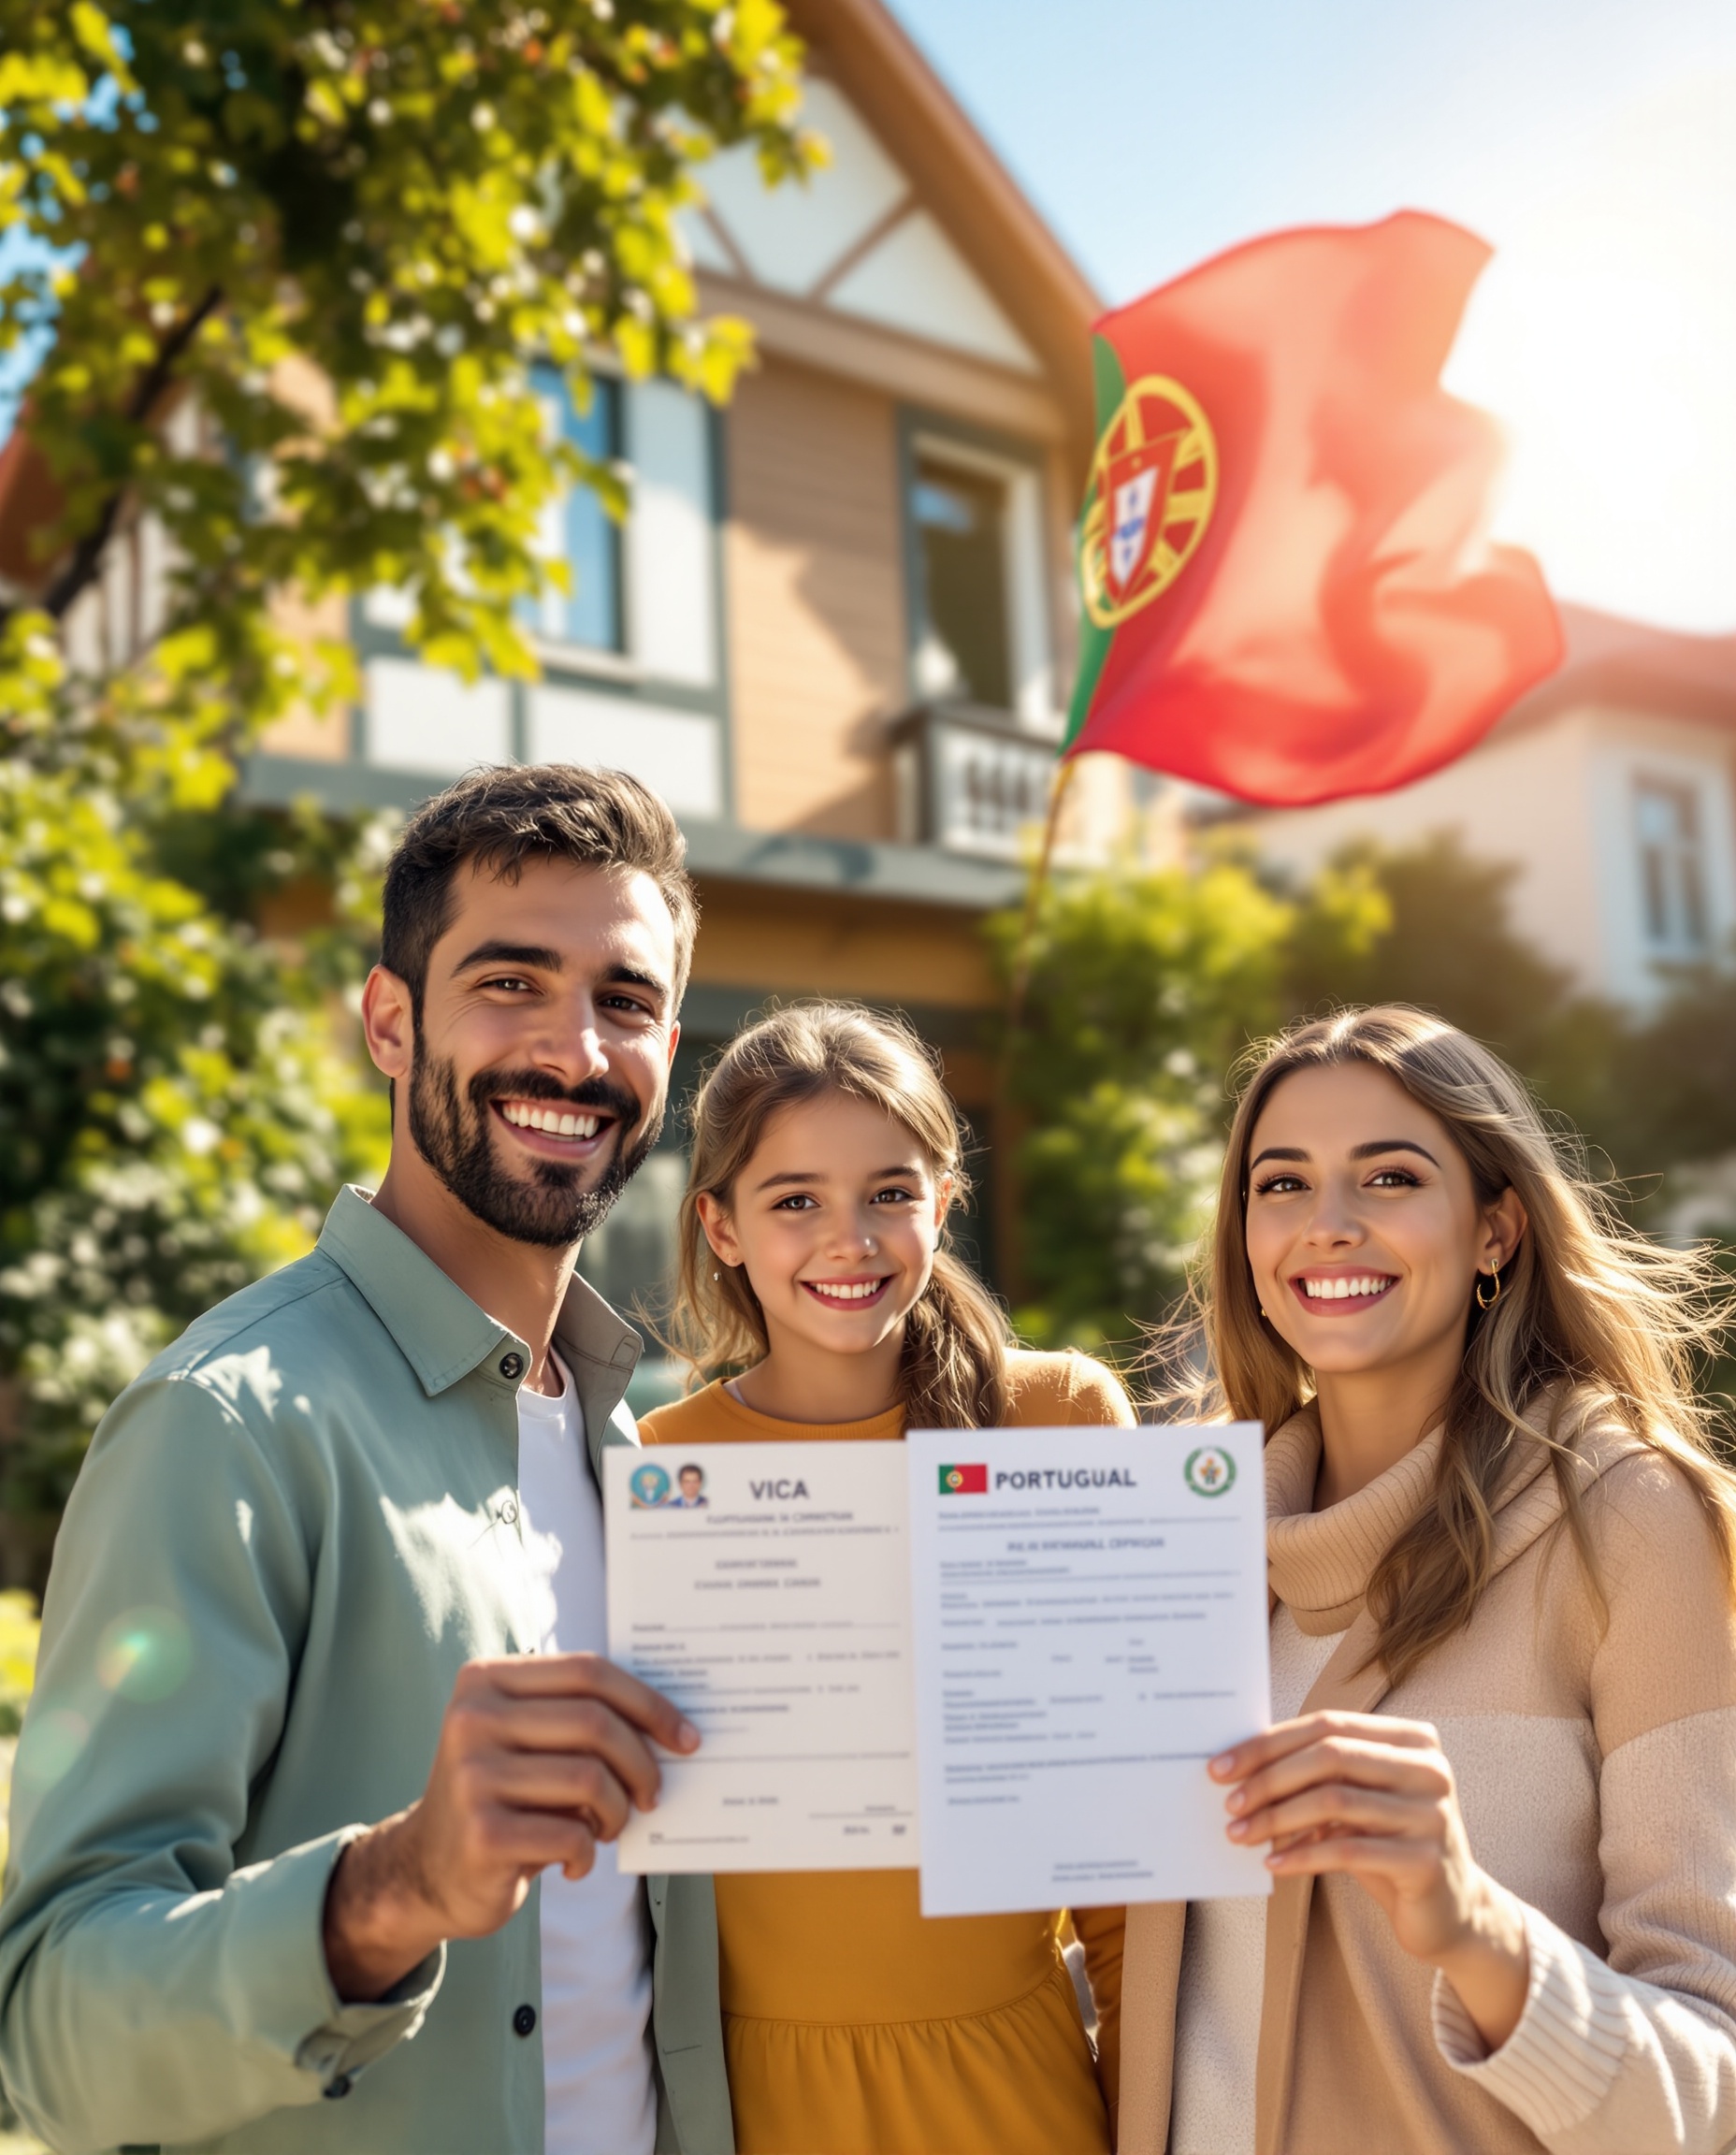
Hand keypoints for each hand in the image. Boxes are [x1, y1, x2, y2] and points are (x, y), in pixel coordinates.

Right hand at [323, 1653, 698, 2001]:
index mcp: (487, 1680)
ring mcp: (472, 1776)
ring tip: (608, 1827)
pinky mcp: (481, 1834)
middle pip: (594, 1722)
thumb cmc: (502, 1796)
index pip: (588, 1672)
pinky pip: (571, 1833)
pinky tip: (574, 1860)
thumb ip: (577, 1717)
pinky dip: (587, 1852)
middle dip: (642, 1761)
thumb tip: (671, 1726)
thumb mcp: (526, 1740)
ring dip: (617, 1812)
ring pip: (590, 1779)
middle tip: (654, 1794)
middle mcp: (472, 1719)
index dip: (647, 1702)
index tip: (685, 1736)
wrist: (427, 1870)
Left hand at [1210, 1711, 1529, 2050]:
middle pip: (1330, 1757)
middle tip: (1229, 1801)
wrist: (1451, 1912)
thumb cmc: (1389, 1844)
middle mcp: (1429, 1769)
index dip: (1270, 1743)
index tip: (1223, 1765)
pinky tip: (1274, 1864)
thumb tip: (1241, 1767)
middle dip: (1269, 1778)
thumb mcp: (1358, 1800)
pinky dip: (1302, 1855)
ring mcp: (1434, 1814)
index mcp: (1413, 1739)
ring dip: (1277, 1818)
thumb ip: (1320, 1774)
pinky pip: (1348, 1850)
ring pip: (1334, 1801)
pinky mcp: (1427, 1862)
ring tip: (1242, 1833)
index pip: (1328, 1725)